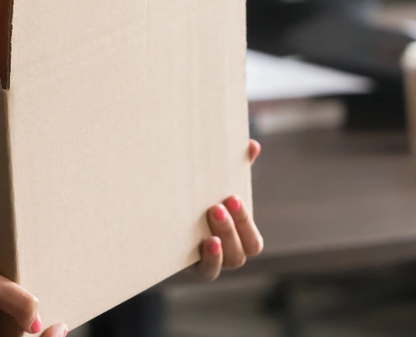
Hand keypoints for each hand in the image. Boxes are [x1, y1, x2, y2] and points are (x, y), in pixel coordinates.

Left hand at [195, 139, 263, 280]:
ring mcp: (210, 261)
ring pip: (228, 262)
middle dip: (233, 228)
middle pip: (243, 251)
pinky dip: (210, 259)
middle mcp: (228, 253)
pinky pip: (207, 271)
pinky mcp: (191, 266)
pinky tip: (206, 242)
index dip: (245, 221)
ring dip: (224, 240)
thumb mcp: (215, 183)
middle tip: (216, 205)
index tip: (231, 196)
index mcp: (238, 236)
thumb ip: (236, 167)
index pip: (253, 240)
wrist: (161, 217)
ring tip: (209, 216)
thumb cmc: (197, 198)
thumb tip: (252, 145)